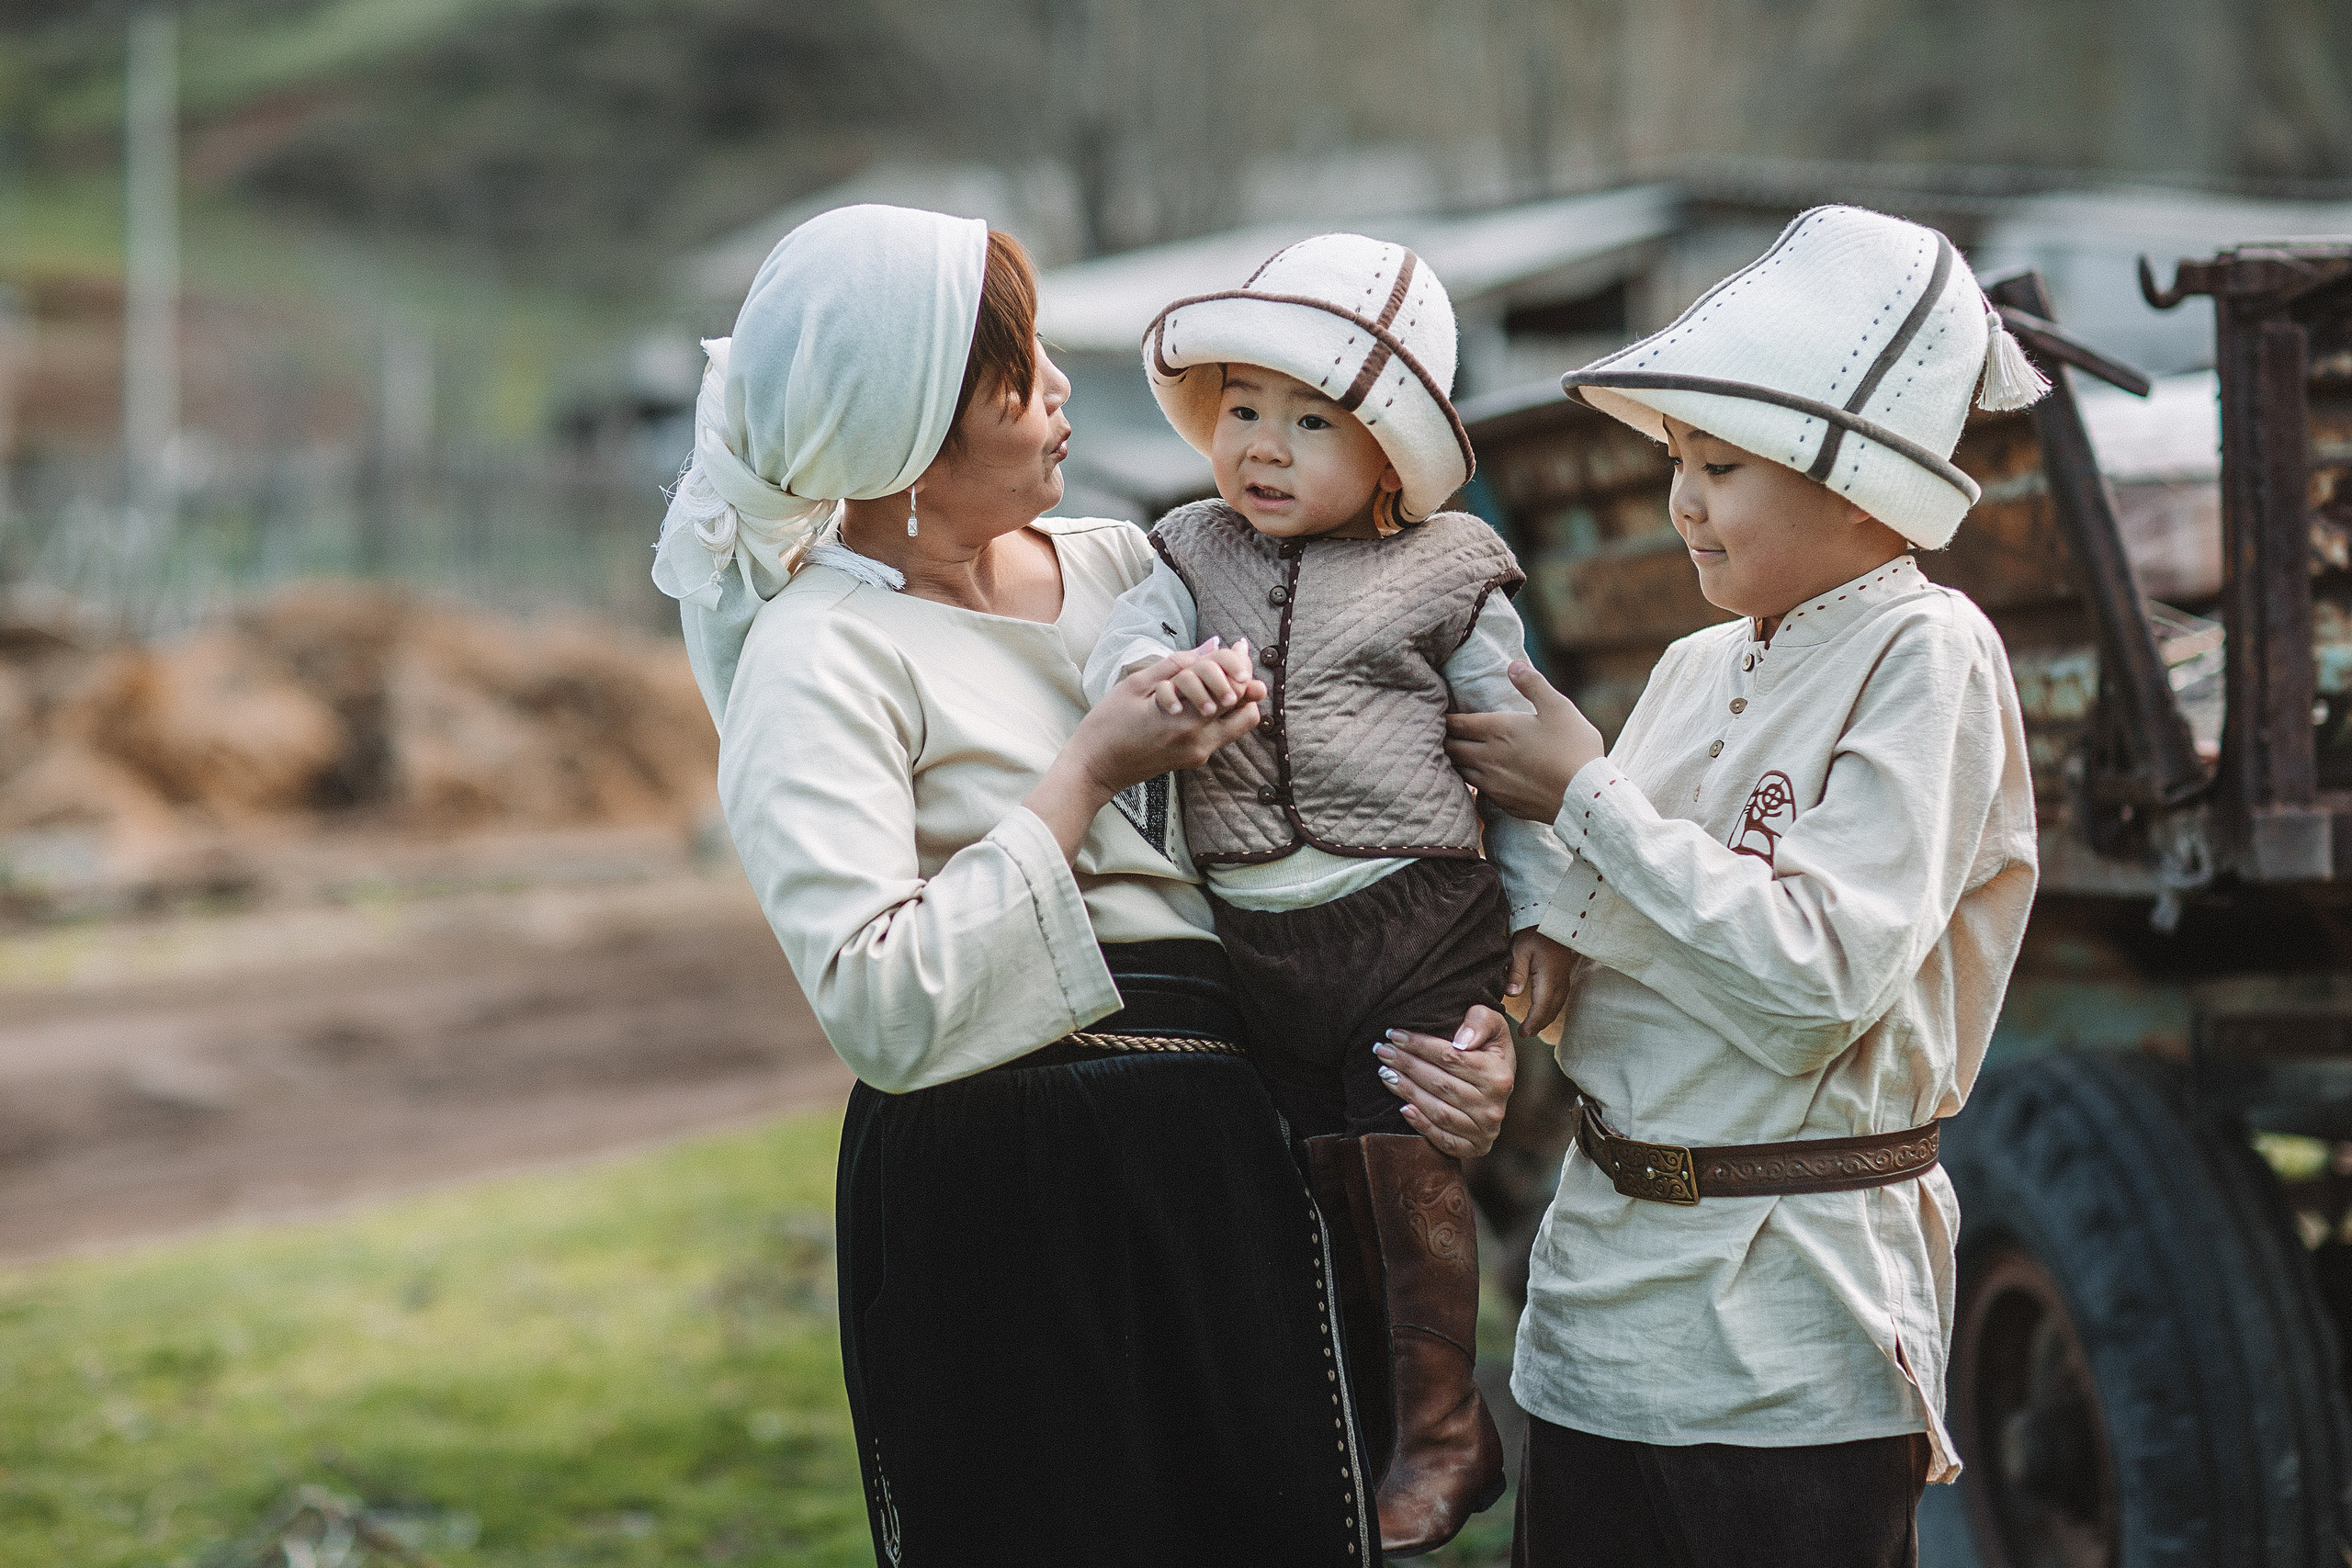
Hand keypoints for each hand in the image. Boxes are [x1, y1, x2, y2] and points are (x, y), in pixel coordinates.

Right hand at [1084, 643, 1264, 785]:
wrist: (1095, 769)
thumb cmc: (1108, 725)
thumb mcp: (1135, 686)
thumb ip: (1176, 665)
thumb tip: (1211, 647)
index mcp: (1185, 721)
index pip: (1234, 688)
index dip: (1240, 663)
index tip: (1237, 645)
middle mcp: (1199, 741)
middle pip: (1247, 710)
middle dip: (1243, 683)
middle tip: (1231, 664)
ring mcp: (1198, 754)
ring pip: (1238, 725)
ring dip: (1233, 700)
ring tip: (1213, 681)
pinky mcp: (1193, 760)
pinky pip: (1220, 733)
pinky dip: (1218, 714)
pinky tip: (1197, 698)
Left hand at [1374, 1004, 1514, 1157]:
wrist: (1498, 1086)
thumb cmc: (1488, 1049)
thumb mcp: (1493, 1026)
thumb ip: (1481, 1021)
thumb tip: (1461, 1041)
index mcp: (1499, 1076)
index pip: (1451, 1058)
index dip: (1420, 1045)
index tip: (1394, 1034)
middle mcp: (1493, 1106)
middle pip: (1440, 1084)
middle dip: (1407, 1065)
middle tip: (1382, 1051)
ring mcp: (1484, 1130)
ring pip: (1438, 1111)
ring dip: (1407, 1091)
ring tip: (1385, 1073)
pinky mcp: (1473, 1148)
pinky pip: (1442, 1137)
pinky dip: (1420, 1124)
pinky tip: (1402, 1107)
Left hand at [1444, 662, 1604, 822]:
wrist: (1586, 796)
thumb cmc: (1574, 748)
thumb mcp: (1558, 707)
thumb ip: (1533, 684)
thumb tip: (1513, 665)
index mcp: (1498, 730)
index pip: (1455, 723)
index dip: (1445, 718)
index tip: (1441, 714)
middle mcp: (1488, 756)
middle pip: (1451, 747)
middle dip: (1445, 739)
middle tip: (1442, 733)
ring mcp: (1493, 783)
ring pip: (1459, 770)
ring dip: (1455, 760)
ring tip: (1455, 753)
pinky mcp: (1502, 802)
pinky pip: (1476, 790)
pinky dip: (1471, 781)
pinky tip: (1479, 777)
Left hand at [1506, 928, 1573, 1038]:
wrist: (1554, 920)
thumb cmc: (1534, 933)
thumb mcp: (1520, 950)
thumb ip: (1516, 972)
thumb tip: (1511, 994)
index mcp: (1549, 979)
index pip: (1541, 1009)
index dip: (1532, 1024)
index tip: (1522, 1034)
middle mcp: (1560, 983)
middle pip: (1550, 1011)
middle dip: (1538, 1025)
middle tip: (1524, 1035)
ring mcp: (1565, 980)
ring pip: (1557, 1007)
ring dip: (1545, 1019)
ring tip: (1532, 1028)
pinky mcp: (1564, 977)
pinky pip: (1559, 1000)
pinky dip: (1550, 1010)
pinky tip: (1542, 1013)